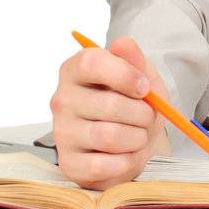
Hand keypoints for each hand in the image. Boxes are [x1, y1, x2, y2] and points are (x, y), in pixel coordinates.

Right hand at [50, 36, 170, 188]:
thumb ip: (134, 59)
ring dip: (137, 138)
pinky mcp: (69, 163)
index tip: (144, 88)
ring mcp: (62, 133)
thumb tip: (123, 44)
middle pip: (110, 104)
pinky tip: (126, 155)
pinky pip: (104, 165)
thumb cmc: (134, 105)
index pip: (92, 62)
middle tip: (146, 117)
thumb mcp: (141, 77)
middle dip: (142, 114)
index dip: (125, 75)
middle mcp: (62, 100)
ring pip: (109, 136)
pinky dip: (127, 161)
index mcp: (75, 70)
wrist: (134, 143)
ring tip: (138, 136)